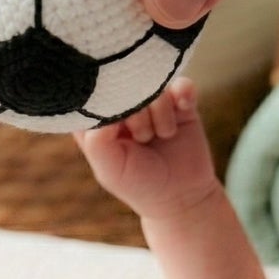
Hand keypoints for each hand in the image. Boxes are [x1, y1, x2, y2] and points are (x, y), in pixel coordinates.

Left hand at [75, 78, 219, 221]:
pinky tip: (183, 110)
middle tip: (142, 139)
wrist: (183, 196)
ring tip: (162, 136)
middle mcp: (123, 106)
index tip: (121, 130)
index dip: (109, 107)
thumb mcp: (110, 169)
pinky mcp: (179, 102)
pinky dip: (183, 94)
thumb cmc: (139, 183)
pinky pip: (181, 83)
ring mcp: (152, 103)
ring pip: (154, 85)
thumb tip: (106, 104)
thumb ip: (97, 140)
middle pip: (127, 86)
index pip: (94, 95)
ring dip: (161, 113)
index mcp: (98, 120)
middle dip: (137, 114)